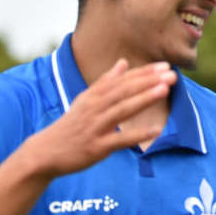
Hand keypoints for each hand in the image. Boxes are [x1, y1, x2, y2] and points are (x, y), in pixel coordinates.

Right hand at [25, 59, 174, 176]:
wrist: (44, 152)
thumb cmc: (70, 125)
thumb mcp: (85, 100)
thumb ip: (106, 81)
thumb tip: (123, 62)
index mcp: (94, 96)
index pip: (122, 80)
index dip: (144, 72)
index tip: (165, 66)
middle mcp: (94, 108)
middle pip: (124, 91)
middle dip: (148, 81)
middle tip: (171, 74)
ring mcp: (95, 127)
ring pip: (122, 110)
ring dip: (143, 99)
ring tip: (164, 90)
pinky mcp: (96, 147)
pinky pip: (120, 140)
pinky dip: (138, 134)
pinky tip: (157, 130)